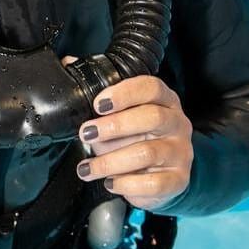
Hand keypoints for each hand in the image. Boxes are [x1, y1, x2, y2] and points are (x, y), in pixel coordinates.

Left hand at [63, 59, 193, 210]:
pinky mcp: (178, 179)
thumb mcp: (119, 113)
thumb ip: (97, 91)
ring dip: (111, 161)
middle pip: (152, 117)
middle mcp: (176, 122)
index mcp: (164, 100)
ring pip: (148, 153)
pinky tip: (110, 182)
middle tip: (86, 134)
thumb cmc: (135, 136)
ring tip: (87, 167)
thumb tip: (68, 64)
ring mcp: (180, 152)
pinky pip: (153, 184)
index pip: (150, 87)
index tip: (98, 104)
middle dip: (114, 126)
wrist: (160, 172)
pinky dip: (126, 184)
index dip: (124, 93)